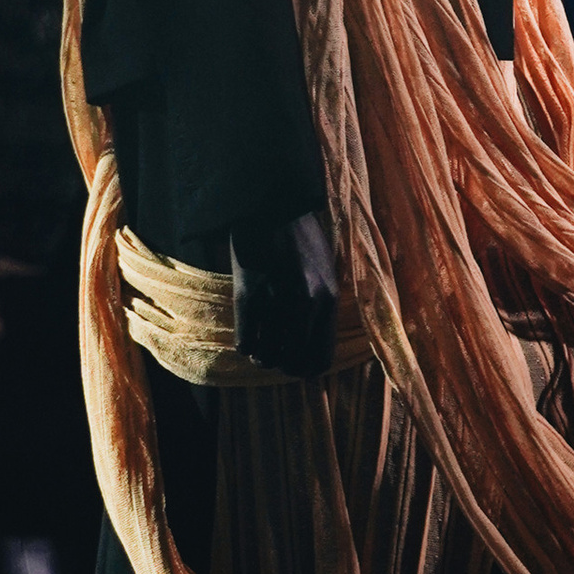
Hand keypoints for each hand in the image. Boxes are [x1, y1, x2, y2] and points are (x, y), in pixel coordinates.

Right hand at [230, 210, 338, 379]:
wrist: (271, 204)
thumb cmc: (300, 236)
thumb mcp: (324, 271)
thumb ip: (321, 305)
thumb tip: (310, 344)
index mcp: (329, 298)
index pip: (321, 357)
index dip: (307, 370)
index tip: (297, 369)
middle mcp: (306, 304)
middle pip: (293, 362)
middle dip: (283, 365)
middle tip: (275, 358)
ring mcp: (276, 300)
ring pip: (268, 355)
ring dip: (262, 356)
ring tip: (259, 349)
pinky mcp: (248, 293)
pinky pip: (245, 340)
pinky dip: (245, 345)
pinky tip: (246, 339)